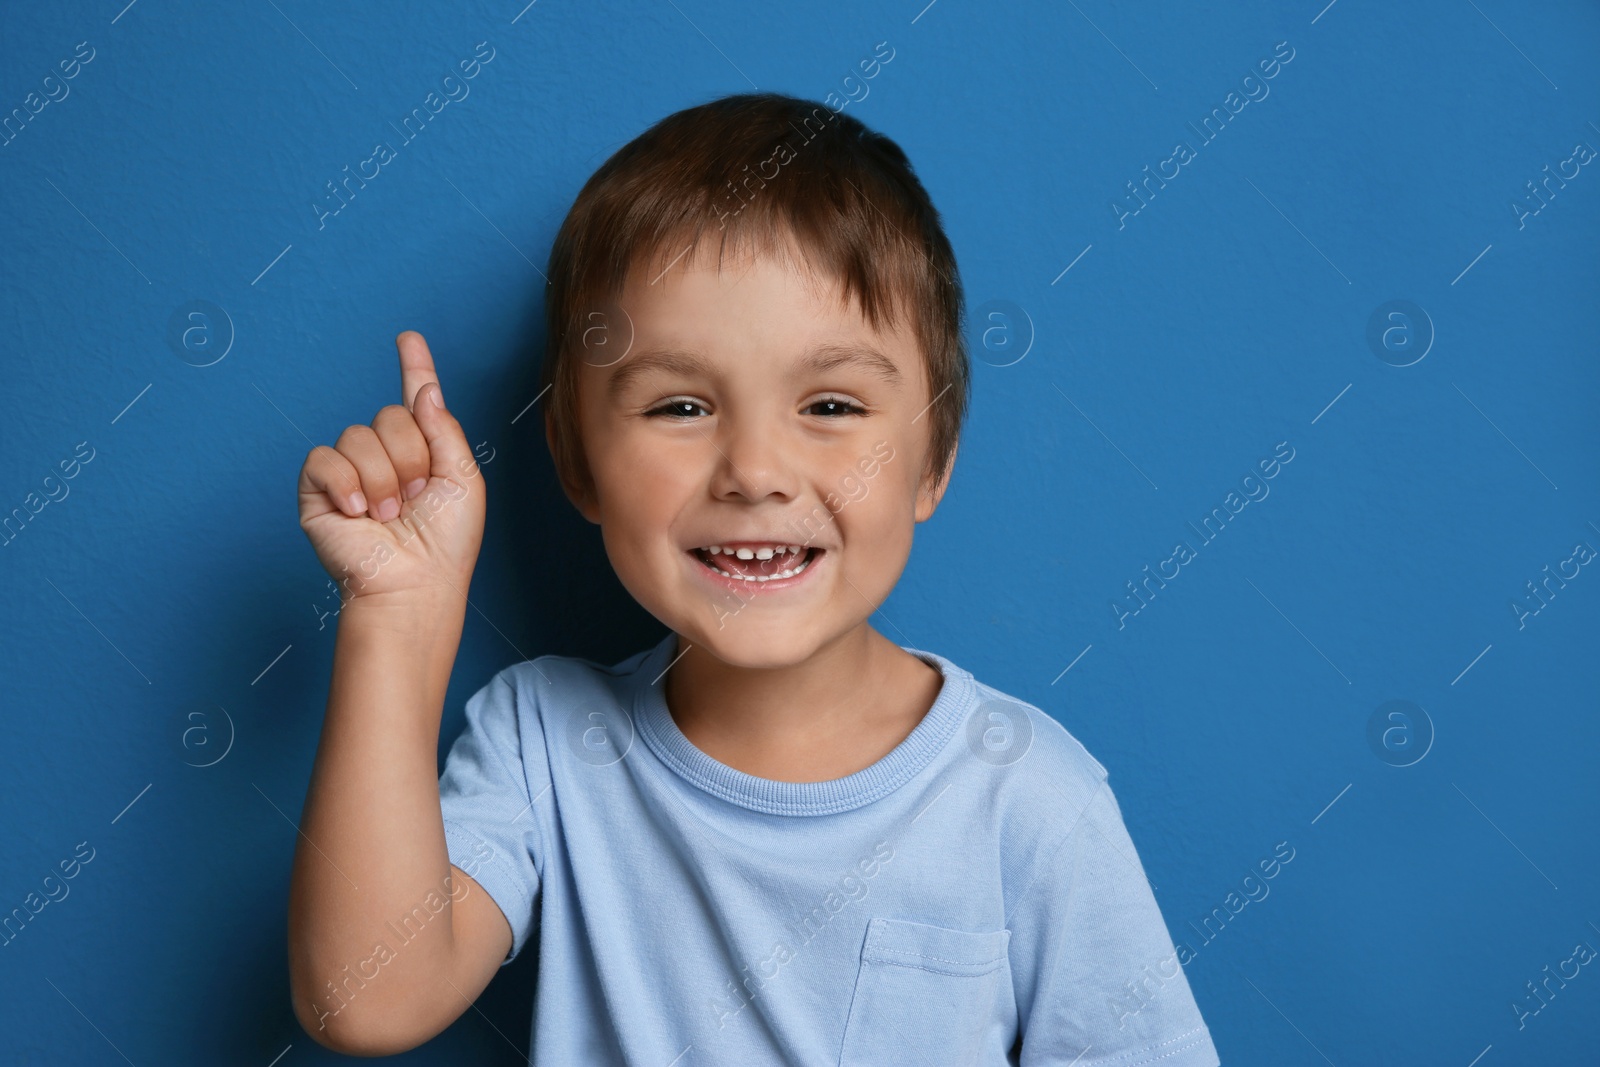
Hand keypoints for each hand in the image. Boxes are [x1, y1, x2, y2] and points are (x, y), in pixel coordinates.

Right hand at [298, 331, 485, 607]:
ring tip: (390, 514)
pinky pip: (323, 459)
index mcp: (422, 452)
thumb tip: (425, 389)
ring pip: (358, 435)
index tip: (409, 338)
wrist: (416, 584)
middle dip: (410, 457)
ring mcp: (349, 473)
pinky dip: (346, 484)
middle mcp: (384, 457)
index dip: (413, 367)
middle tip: (416, 498)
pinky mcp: (318, 492)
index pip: (414, 401)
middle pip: (389, 416)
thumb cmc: (446, 544)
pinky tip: (359, 514)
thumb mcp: (462, 480)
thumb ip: (444, 430)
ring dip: (383, 478)